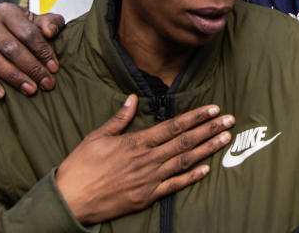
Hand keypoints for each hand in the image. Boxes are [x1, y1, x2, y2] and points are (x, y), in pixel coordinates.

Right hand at [0, 3, 64, 98]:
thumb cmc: (17, 27)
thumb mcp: (35, 21)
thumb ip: (50, 22)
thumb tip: (51, 31)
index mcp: (7, 12)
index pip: (28, 33)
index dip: (42, 51)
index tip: (54, 68)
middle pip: (11, 47)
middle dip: (31, 67)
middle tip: (46, 83)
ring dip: (13, 77)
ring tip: (30, 89)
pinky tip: (1, 94)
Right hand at [56, 95, 234, 224]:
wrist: (69, 200)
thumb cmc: (80, 167)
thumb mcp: (96, 137)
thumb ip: (119, 119)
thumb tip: (132, 98)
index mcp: (136, 142)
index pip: (172, 126)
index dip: (195, 117)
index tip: (213, 109)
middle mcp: (146, 159)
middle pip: (184, 141)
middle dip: (209, 129)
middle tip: (229, 120)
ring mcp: (148, 179)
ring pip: (184, 161)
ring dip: (207, 149)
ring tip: (225, 139)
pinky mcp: (147, 196)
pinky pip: (174, 186)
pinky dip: (191, 177)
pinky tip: (207, 169)